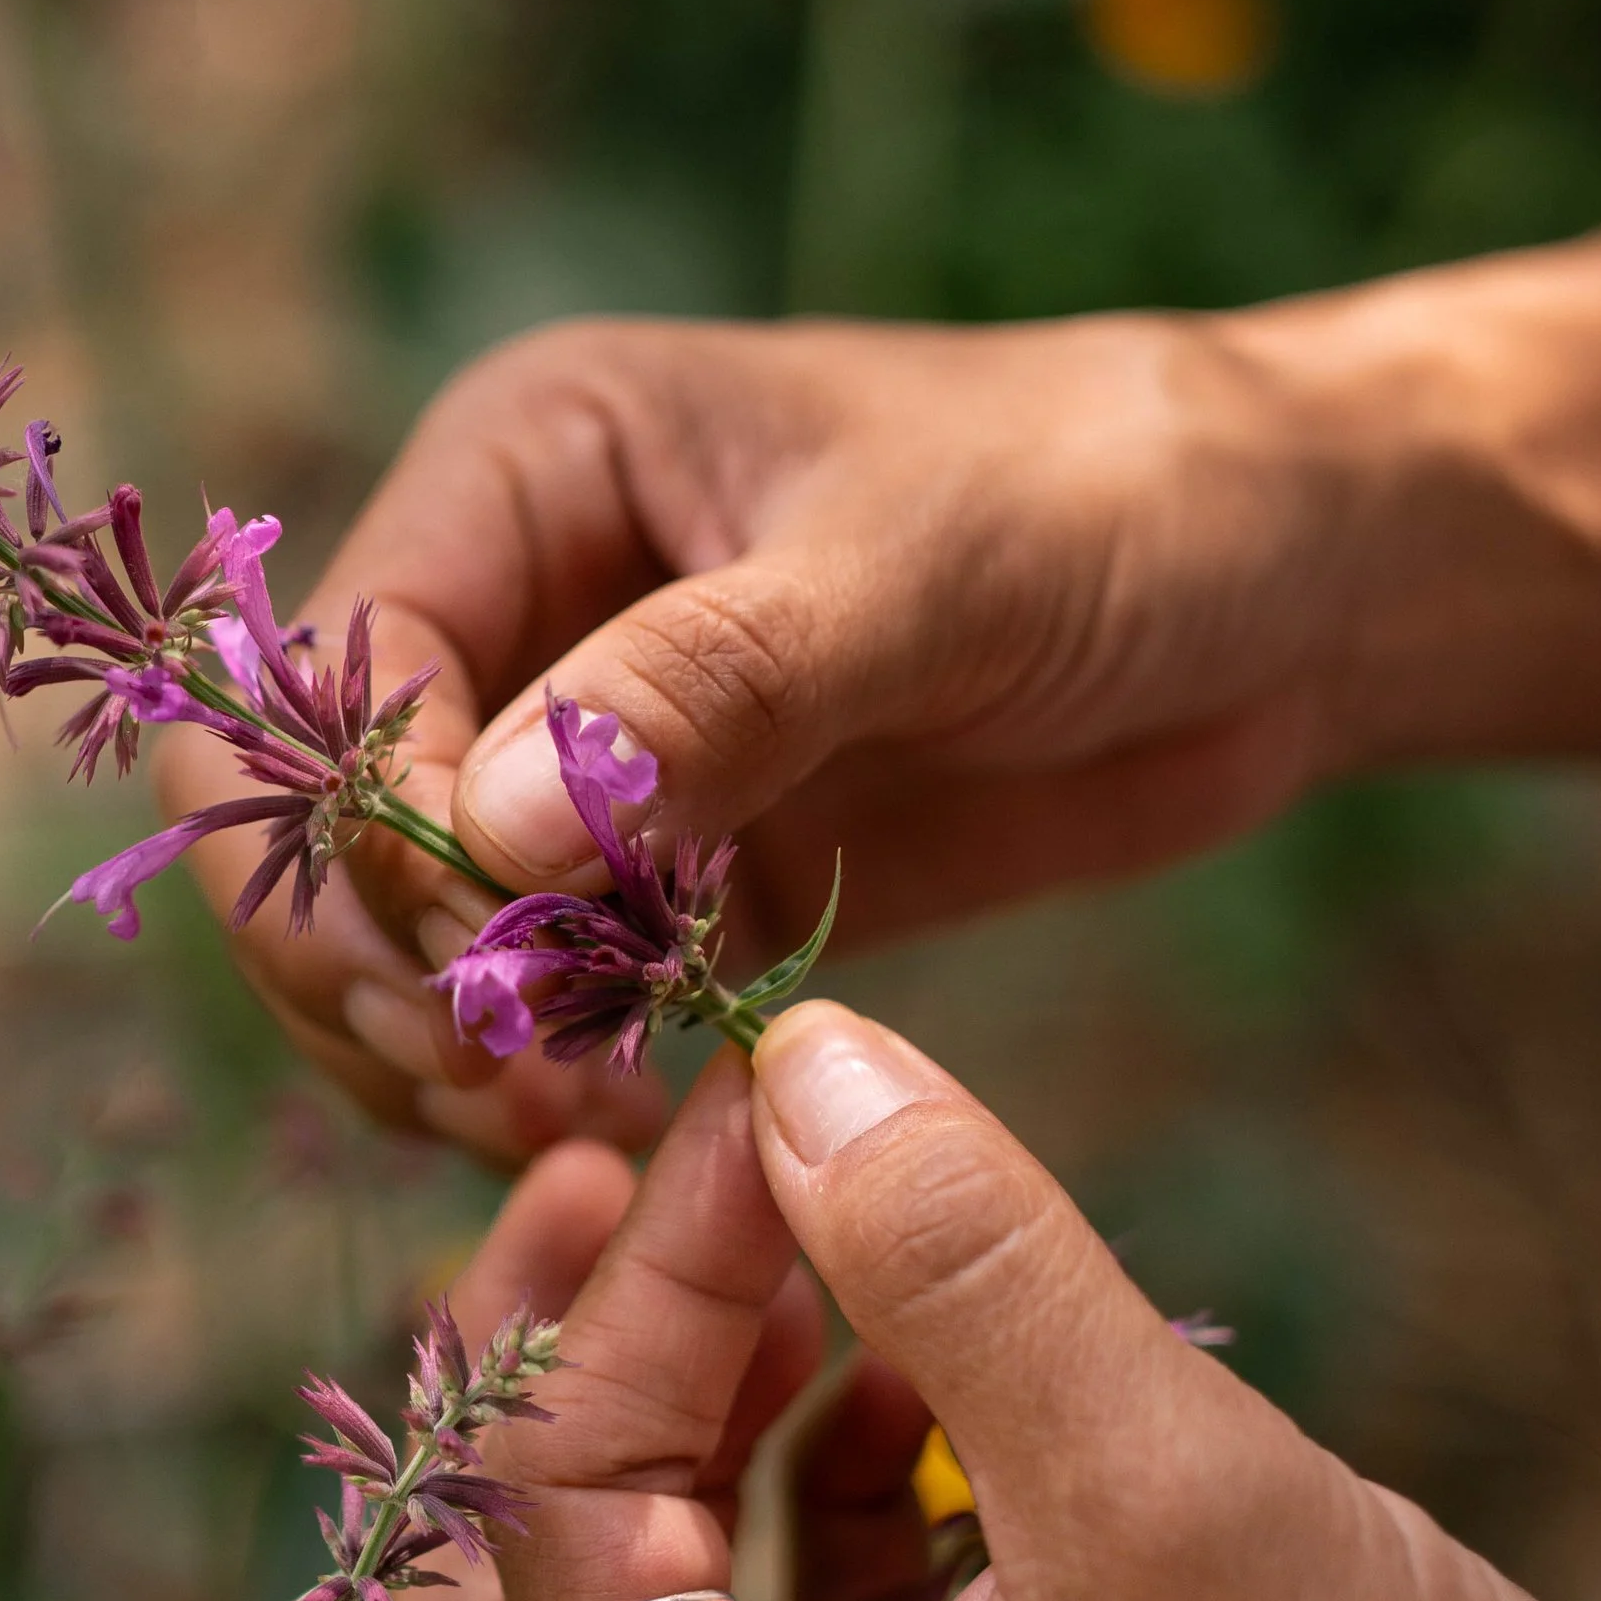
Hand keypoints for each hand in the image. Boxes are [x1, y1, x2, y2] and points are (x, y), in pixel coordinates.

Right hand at [152, 190, 1600, 1153]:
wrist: (1288, 583)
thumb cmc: (1110, 498)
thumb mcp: (920, 567)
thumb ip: (708, 691)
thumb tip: (493, 835)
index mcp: (530, 467)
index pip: (331, 669)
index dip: (366, 828)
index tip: (492, 957)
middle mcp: (521, 609)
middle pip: (312, 818)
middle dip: (368, 957)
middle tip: (501, 1082)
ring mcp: (587, 761)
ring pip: (400, 936)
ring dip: (442, 1046)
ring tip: (566, 1126)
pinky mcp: (675, 884)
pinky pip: (539, 1006)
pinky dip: (542, 1084)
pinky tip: (621, 1134)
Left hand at [393, 1015, 1600, 1600]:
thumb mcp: (1168, 1502)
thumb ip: (960, 1264)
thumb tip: (804, 1059)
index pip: (554, 1518)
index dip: (626, 1283)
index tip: (730, 1098)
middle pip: (569, 1560)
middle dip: (626, 1336)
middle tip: (684, 1147)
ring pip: (691, 1582)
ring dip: (739, 1389)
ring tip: (823, 1216)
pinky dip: (854, 1471)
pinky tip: (941, 1362)